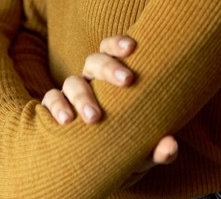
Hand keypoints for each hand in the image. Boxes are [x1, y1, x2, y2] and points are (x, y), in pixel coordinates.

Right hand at [40, 35, 177, 173]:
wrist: (98, 176)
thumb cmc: (125, 154)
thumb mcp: (143, 154)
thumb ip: (158, 151)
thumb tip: (170, 146)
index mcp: (113, 81)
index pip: (113, 50)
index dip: (119, 44)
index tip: (132, 47)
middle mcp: (91, 82)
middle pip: (94, 61)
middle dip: (109, 67)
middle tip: (127, 80)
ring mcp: (71, 96)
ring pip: (72, 82)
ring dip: (82, 95)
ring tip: (94, 116)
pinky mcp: (54, 113)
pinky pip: (50, 101)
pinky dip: (56, 106)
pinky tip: (65, 121)